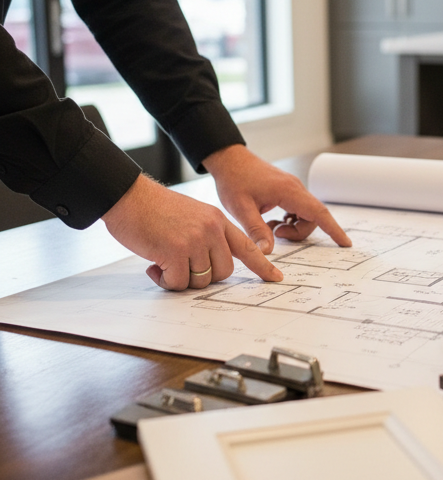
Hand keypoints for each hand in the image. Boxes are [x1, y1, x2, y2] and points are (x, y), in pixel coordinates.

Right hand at [103, 175, 283, 289]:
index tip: (276, 277)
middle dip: (204, 278)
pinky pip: (178, 283)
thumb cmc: (154, 209)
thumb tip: (210, 269)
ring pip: (201, 281)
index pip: (247, 246)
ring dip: (180, 279)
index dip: (261, 265)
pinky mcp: (176, 250)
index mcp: (218, 220)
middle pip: (223, 273)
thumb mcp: (192, 216)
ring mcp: (195, 239)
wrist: (129, 196)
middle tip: (181, 267)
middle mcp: (211, 229)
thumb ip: (207, 237)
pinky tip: (153, 267)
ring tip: (163, 263)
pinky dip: (165, 281)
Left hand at [203, 145, 350, 253]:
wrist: (229, 159)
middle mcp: (295, 188)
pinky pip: (298, 209)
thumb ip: (256, 231)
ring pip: (306, 214)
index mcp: (288, 191)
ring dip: (293, 226)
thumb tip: (268, 252)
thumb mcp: (241, 209)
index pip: (319, 213)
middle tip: (275, 234)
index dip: (334, 230)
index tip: (345, 243)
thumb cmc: (234, 179)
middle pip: (313, 217)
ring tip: (269, 227)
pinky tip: (270, 221)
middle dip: (299, 232)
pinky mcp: (287, 190)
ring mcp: (292, 188)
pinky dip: (289, 219)